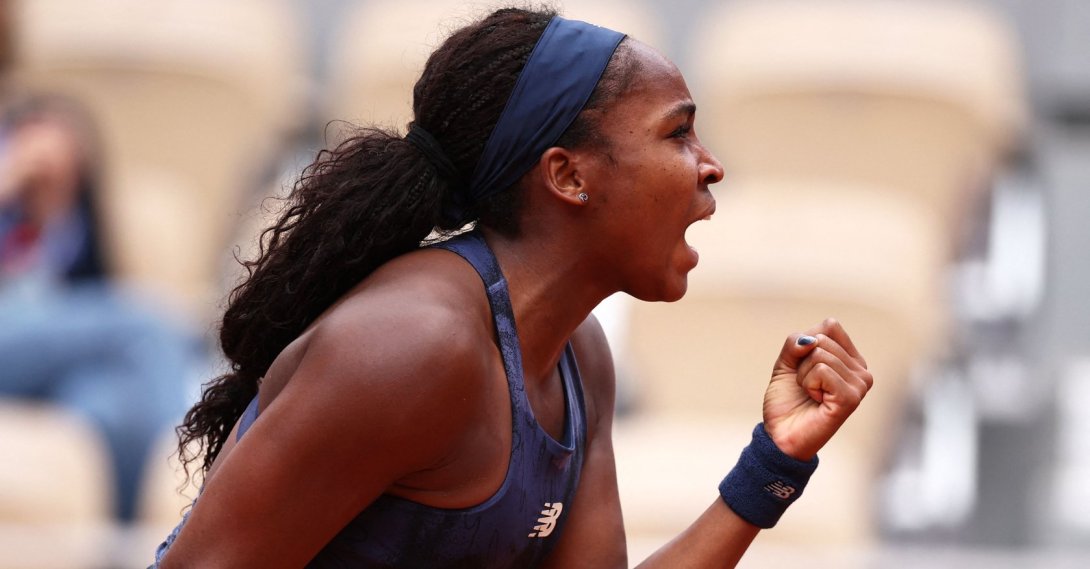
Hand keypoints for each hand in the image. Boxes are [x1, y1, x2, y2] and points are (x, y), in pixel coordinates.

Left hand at [761, 318, 872, 460]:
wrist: (780, 434)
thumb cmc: (787, 401)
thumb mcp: (786, 363)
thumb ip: (795, 342)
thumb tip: (811, 340)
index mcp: (850, 359)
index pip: (830, 326)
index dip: (805, 343)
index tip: (803, 369)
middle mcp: (861, 370)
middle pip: (822, 338)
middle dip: (801, 361)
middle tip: (806, 386)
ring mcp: (860, 385)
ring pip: (820, 354)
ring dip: (803, 375)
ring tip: (810, 394)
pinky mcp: (851, 398)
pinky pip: (821, 370)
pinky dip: (808, 383)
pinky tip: (815, 400)